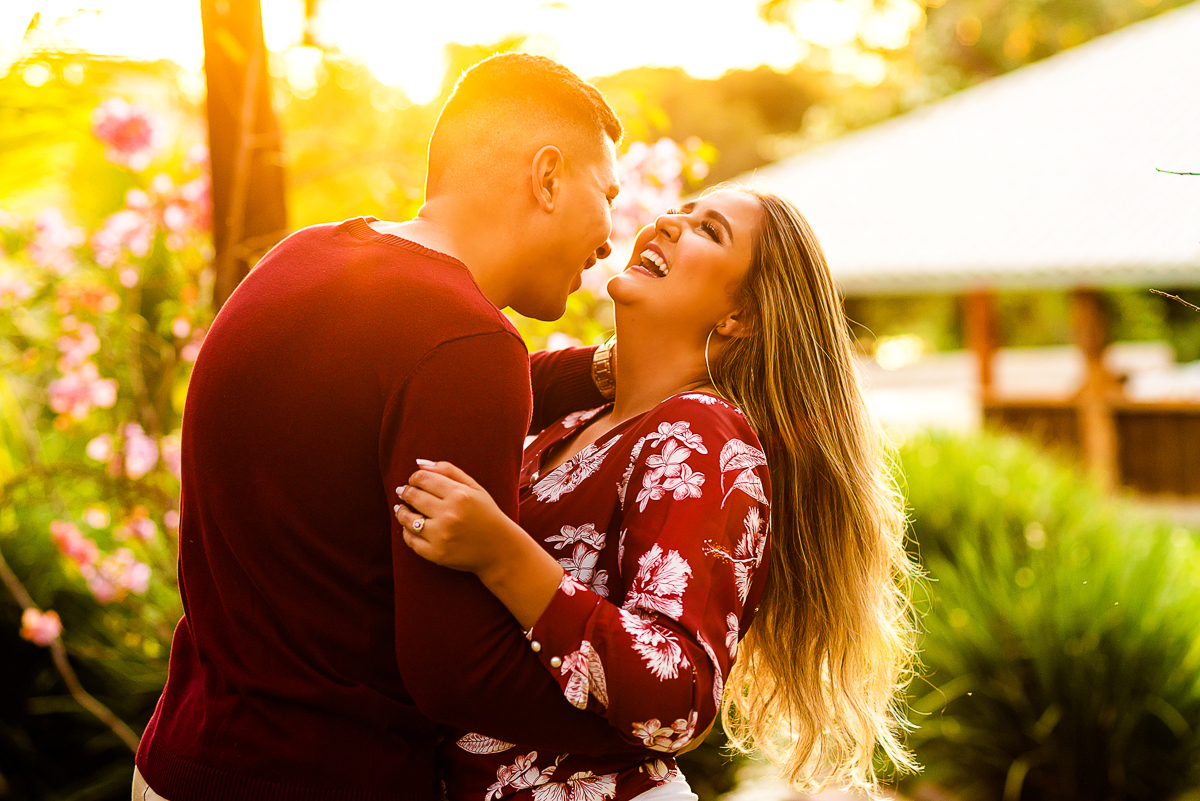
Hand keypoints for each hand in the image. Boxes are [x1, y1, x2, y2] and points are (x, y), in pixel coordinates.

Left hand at [394, 461, 516, 574]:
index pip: (423, 479)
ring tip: (401, 509)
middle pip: (413, 496)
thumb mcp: (474, 488)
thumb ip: (448, 471)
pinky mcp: (437, 554)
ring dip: (401, 512)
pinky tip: (409, 527)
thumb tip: (419, 464)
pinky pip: (411, 541)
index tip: (413, 481)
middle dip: (405, 492)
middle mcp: (449, 514)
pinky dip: (406, 532)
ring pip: (408, 519)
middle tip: (404, 492)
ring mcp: (442, 536)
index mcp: (460, 495)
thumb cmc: (487, 514)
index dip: (414, 478)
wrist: (501, 549)